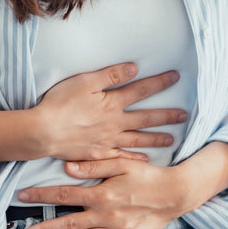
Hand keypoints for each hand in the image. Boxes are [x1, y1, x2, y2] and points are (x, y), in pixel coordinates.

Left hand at [16, 158, 198, 228]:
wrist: (176, 193)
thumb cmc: (148, 175)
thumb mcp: (122, 163)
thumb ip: (95, 166)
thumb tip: (67, 167)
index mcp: (102, 194)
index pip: (64, 195)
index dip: (41, 196)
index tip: (22, 197)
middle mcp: (107, 215)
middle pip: (69, 223)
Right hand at [33, 62, 187, 162]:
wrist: (43, 132)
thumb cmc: (60, 103)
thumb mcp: (84, 82)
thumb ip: (111, 76)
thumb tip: (134, 68)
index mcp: (112, 103)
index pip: (141, 90)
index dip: (159, 83)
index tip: (176, 78)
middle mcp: (115, 123)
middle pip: (146, 118)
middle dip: (166, 115)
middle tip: (184, 115)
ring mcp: (108, 141)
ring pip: (138, 139)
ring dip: (156, 138)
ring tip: (171, 139)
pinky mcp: (98, 154)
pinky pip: (122, 157)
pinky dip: (135, 158)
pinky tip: (145, 160)